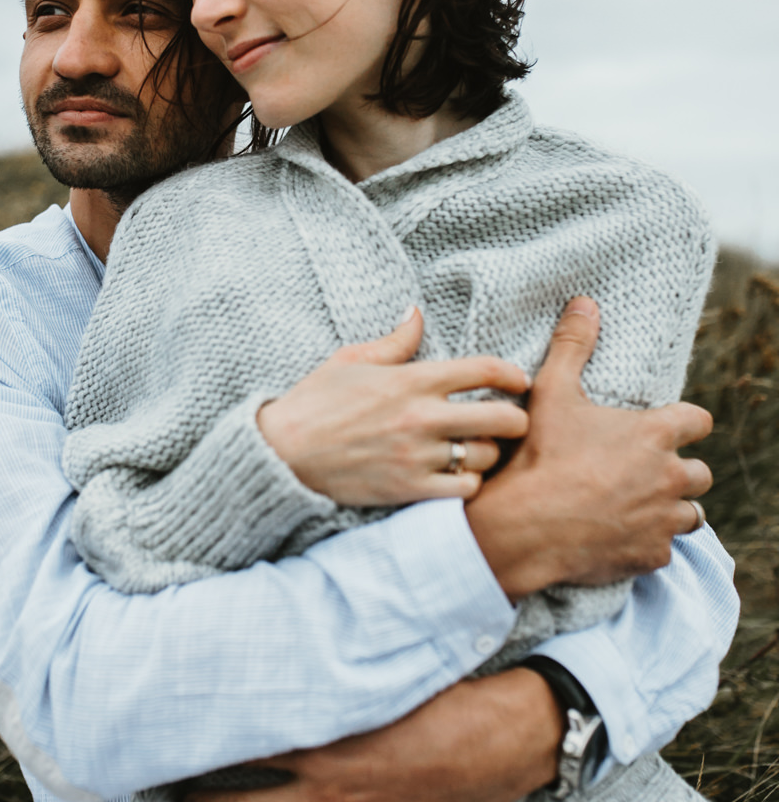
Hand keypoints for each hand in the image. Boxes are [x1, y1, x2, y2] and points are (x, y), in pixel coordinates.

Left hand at [183, 669, 563, 801]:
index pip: (243, 754)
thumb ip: (325, 683)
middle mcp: (326, 795)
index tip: (181, 749)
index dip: (206, 754)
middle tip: (179, 801)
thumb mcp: (373, 686)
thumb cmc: (436, 706)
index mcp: (321, 746)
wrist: (493, 747)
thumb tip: (285, 661)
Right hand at [257, 307, 528, 505]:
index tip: (519, 380)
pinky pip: (463, 489)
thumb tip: (416, 312)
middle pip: (503, 417)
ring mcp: (418, 455)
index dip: (513, 374)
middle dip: (516, 418)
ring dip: (490, 452)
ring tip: (481, 449)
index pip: (485, 369)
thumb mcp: (351, 359)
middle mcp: (422, 416)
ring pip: (487, 456)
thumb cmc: (315, 403)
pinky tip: (458, 475)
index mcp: (412, 379)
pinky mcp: (409, 489)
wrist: (282, 453)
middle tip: (510, 420)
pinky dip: (468, 483)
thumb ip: (394, 341)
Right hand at [467, 297, 712, 600]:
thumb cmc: (540, 455)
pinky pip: (664, 549)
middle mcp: (670, 476)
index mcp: (655, 434)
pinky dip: (648, 544)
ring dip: (672, 510)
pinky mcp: (652, 554)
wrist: (525, 525)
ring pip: (692, 515)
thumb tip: (585, 303)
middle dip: (679, 473)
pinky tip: (620, 538)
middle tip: (644, 473)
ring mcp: (664, 519)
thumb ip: (572, 346)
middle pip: (701, 473)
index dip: (684, 424)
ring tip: (639, 508)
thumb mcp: (551, 392)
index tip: (667, 429)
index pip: (699, 421)